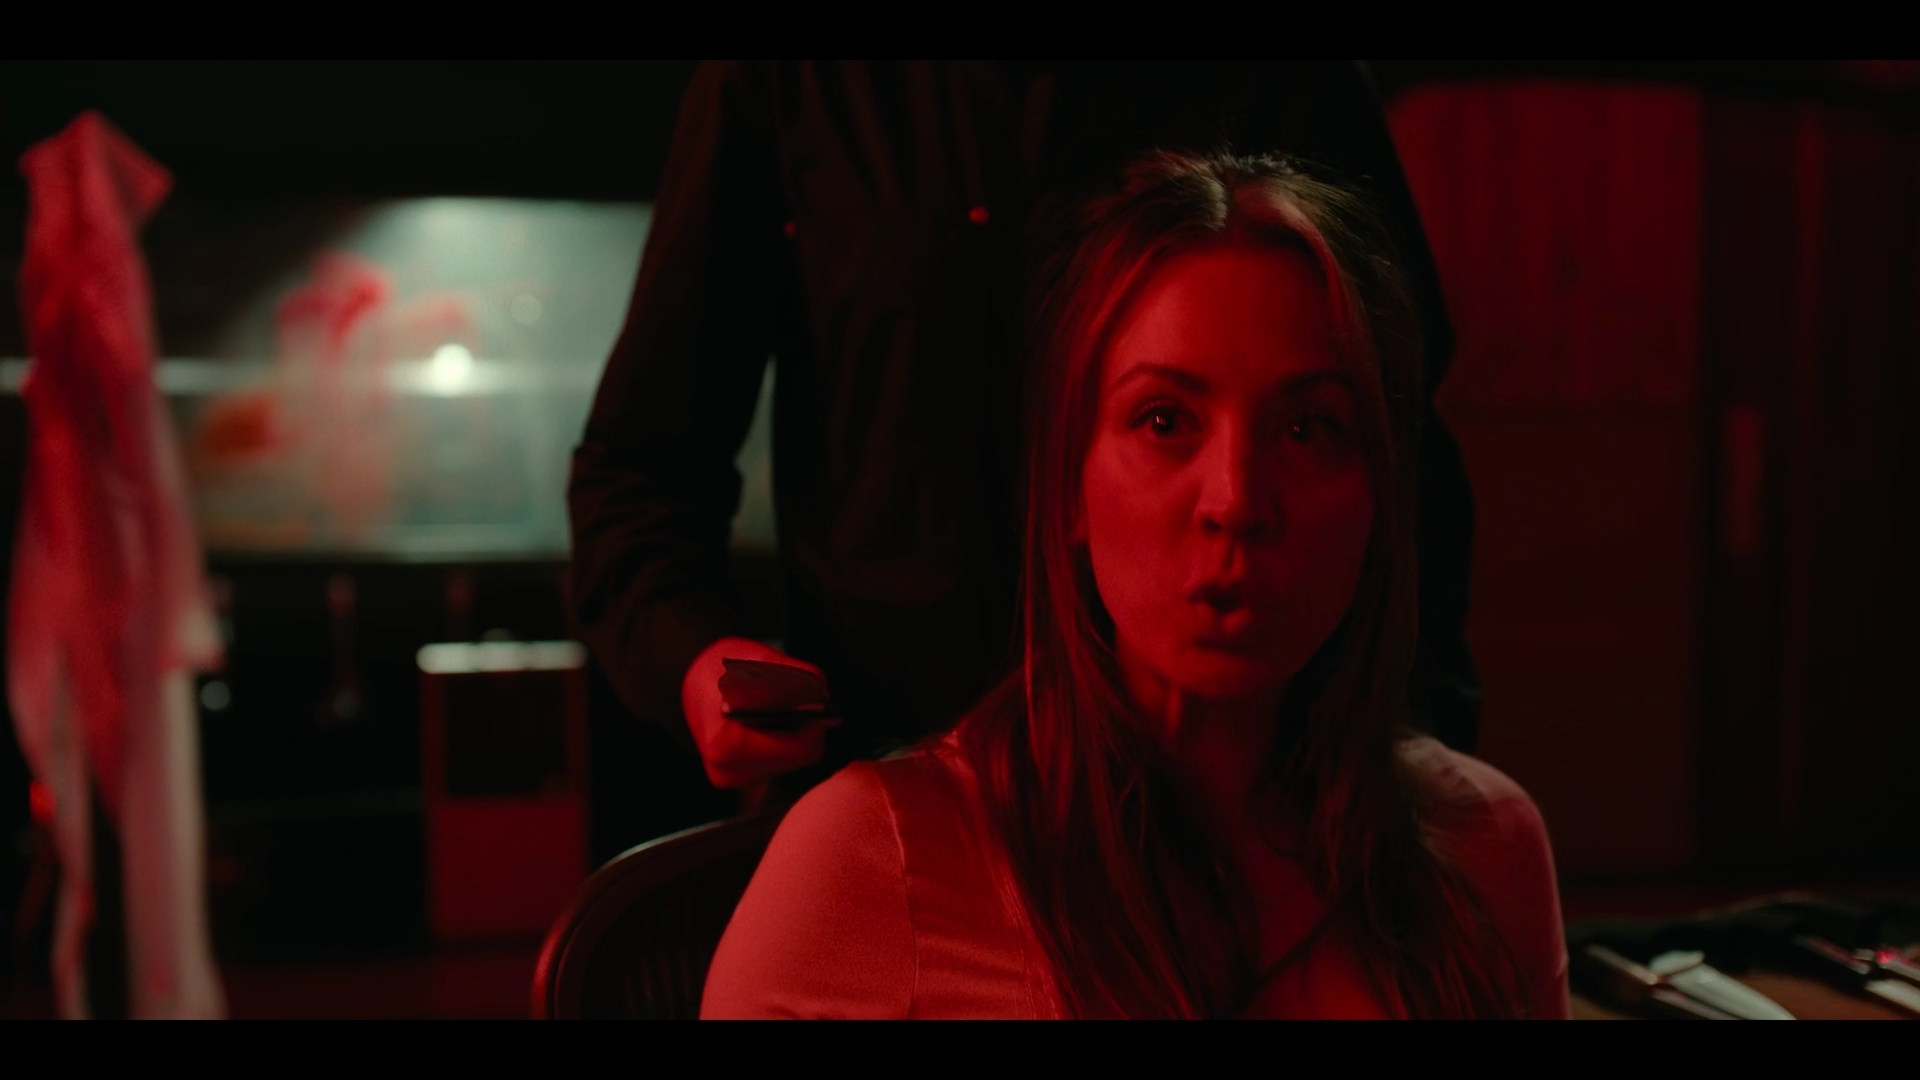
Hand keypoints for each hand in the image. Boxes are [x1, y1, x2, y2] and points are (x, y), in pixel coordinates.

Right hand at [682, 636, 836, 789]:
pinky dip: (778, 743)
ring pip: (788, 763)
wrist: (685, 677)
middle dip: (803, 729)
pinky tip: (764, 723)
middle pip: (798, 759)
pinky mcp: (731, 778)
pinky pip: (774, 763)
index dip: (814, 724)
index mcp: (729, 745)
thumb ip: (794, 675)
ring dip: (791, 736)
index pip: (801, 750)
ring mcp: (728, 778)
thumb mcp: (759, 658)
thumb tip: (822, 697)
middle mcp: (727, 770)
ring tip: (773, 709)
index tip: (813, 702)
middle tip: (793, 701)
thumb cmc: (720, 665)